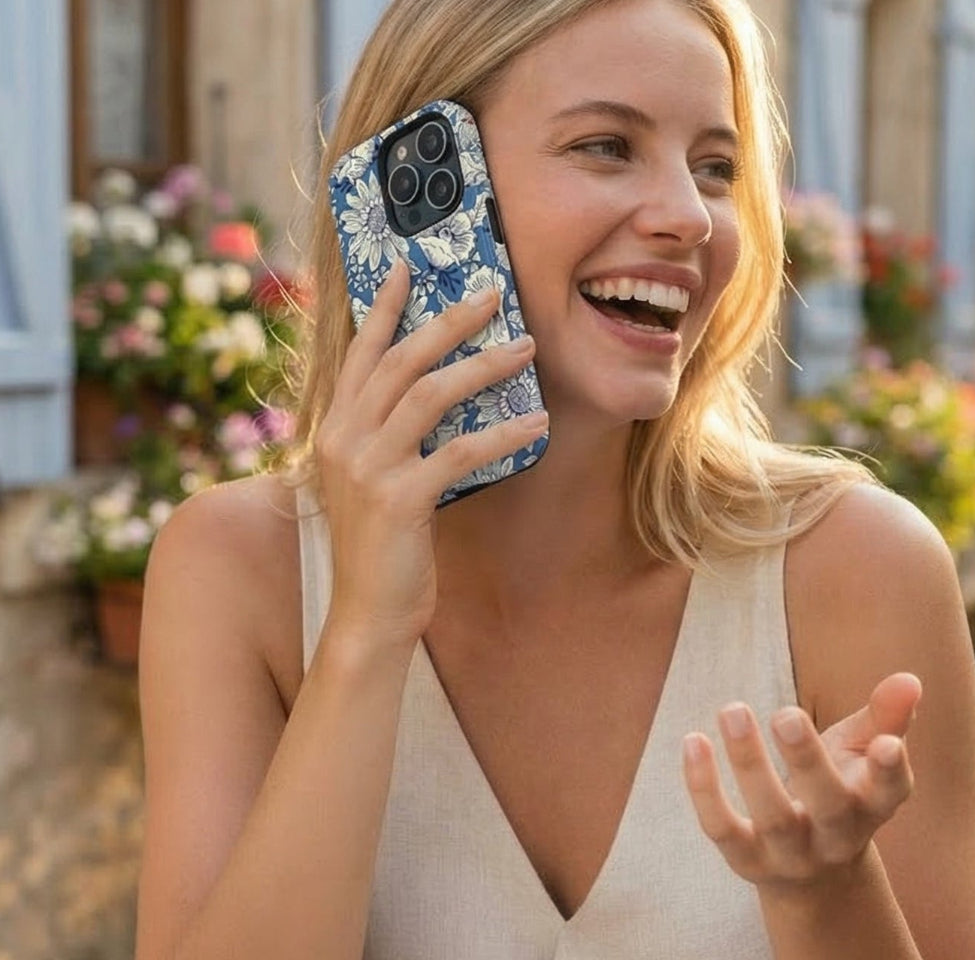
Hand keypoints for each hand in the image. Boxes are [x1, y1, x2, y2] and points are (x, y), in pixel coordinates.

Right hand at [315, 268, 547, 650]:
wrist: (368, 611)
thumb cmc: (383, 543)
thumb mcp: (375, 478)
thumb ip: (391, 434)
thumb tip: (444, 387)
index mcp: (335, 428)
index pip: (359, 352)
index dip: (386, 308)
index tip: (410, 268)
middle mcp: (342, 439)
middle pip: (399, 360)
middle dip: (448, 321)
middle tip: (493, 295)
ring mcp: (367, 468)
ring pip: (429, 394)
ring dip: (483, 366)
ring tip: (527, 348)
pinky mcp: (399, 499)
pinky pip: (460, 452)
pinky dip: (503, 434)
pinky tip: (539, 424)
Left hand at [682, 672, 921, 893]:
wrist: (813, 871)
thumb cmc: (841, 787)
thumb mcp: (863, 751)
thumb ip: (886, 716)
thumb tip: (910, 679)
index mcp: (872, 804)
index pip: (890, 791)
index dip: (890, 770)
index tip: (888, 743)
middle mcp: (836, 836)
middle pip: (828, 806)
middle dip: (807, 761)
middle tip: (786, 714)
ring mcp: (790, 854)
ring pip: (772, 817)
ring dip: (750, 764)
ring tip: (733, 710)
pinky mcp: (747, 860)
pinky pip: (722, 828)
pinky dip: (704, 789)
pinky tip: (693, 741)